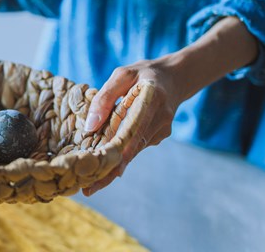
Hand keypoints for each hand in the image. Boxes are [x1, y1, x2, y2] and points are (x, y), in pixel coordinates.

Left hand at [81, 59, 183, 194]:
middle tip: (89, 190)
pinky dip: (120, 154)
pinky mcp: (158, 137)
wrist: (175, 77)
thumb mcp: (123, 75)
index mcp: (152, 99)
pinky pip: (135, 147)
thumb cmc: (143, 74)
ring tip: (90, 183)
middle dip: (110, 170)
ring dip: (113, 165)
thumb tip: (90, 126)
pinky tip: (103, 161)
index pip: (133, 130)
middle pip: (132, 149)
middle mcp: (160, 119)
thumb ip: (105, 97)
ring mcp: (162, 131)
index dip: (120, 153)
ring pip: (133, 151)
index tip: (106, 172)